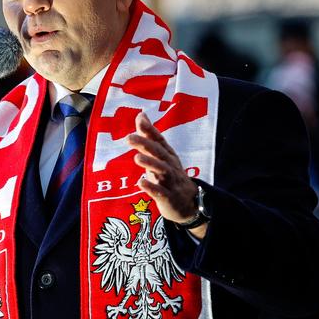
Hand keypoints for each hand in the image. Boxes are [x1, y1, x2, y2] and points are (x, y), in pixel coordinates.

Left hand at [128, 113, 206, 238]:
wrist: (189, 204)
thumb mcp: (161, 156)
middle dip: (146, 144)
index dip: (151, 130)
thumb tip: (141, 115)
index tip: (140, 119)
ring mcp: (171, 182)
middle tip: (129, 138)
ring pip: (163, 171)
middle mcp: (171, 166)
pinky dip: (151, 187)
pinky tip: (141, 182)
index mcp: (168, 155)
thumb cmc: (170, 176)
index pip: (160, 140)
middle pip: (160, 153)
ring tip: (137, 158)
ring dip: (151, 163)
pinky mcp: (169, 198)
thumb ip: (149, 137)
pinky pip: (161, 192)